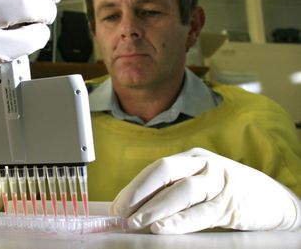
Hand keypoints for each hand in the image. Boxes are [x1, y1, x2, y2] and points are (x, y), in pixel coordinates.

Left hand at [109, 148, 300, 233]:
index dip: (134, 187)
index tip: (116, 206)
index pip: (156, 169)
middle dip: (139, 192)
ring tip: (136, 222)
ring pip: (182, 191)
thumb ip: (171, 192)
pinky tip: (163, 228)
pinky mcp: (231, 204)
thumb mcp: (198, 185)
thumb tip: (134, 208)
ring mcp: (218, 182)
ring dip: (155, 207)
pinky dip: (181, 221)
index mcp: (191, 158)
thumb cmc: (225, 192)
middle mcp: (203, 165)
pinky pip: (202, 213)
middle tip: (120, 213)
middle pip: (165, 171)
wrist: (272, 199)